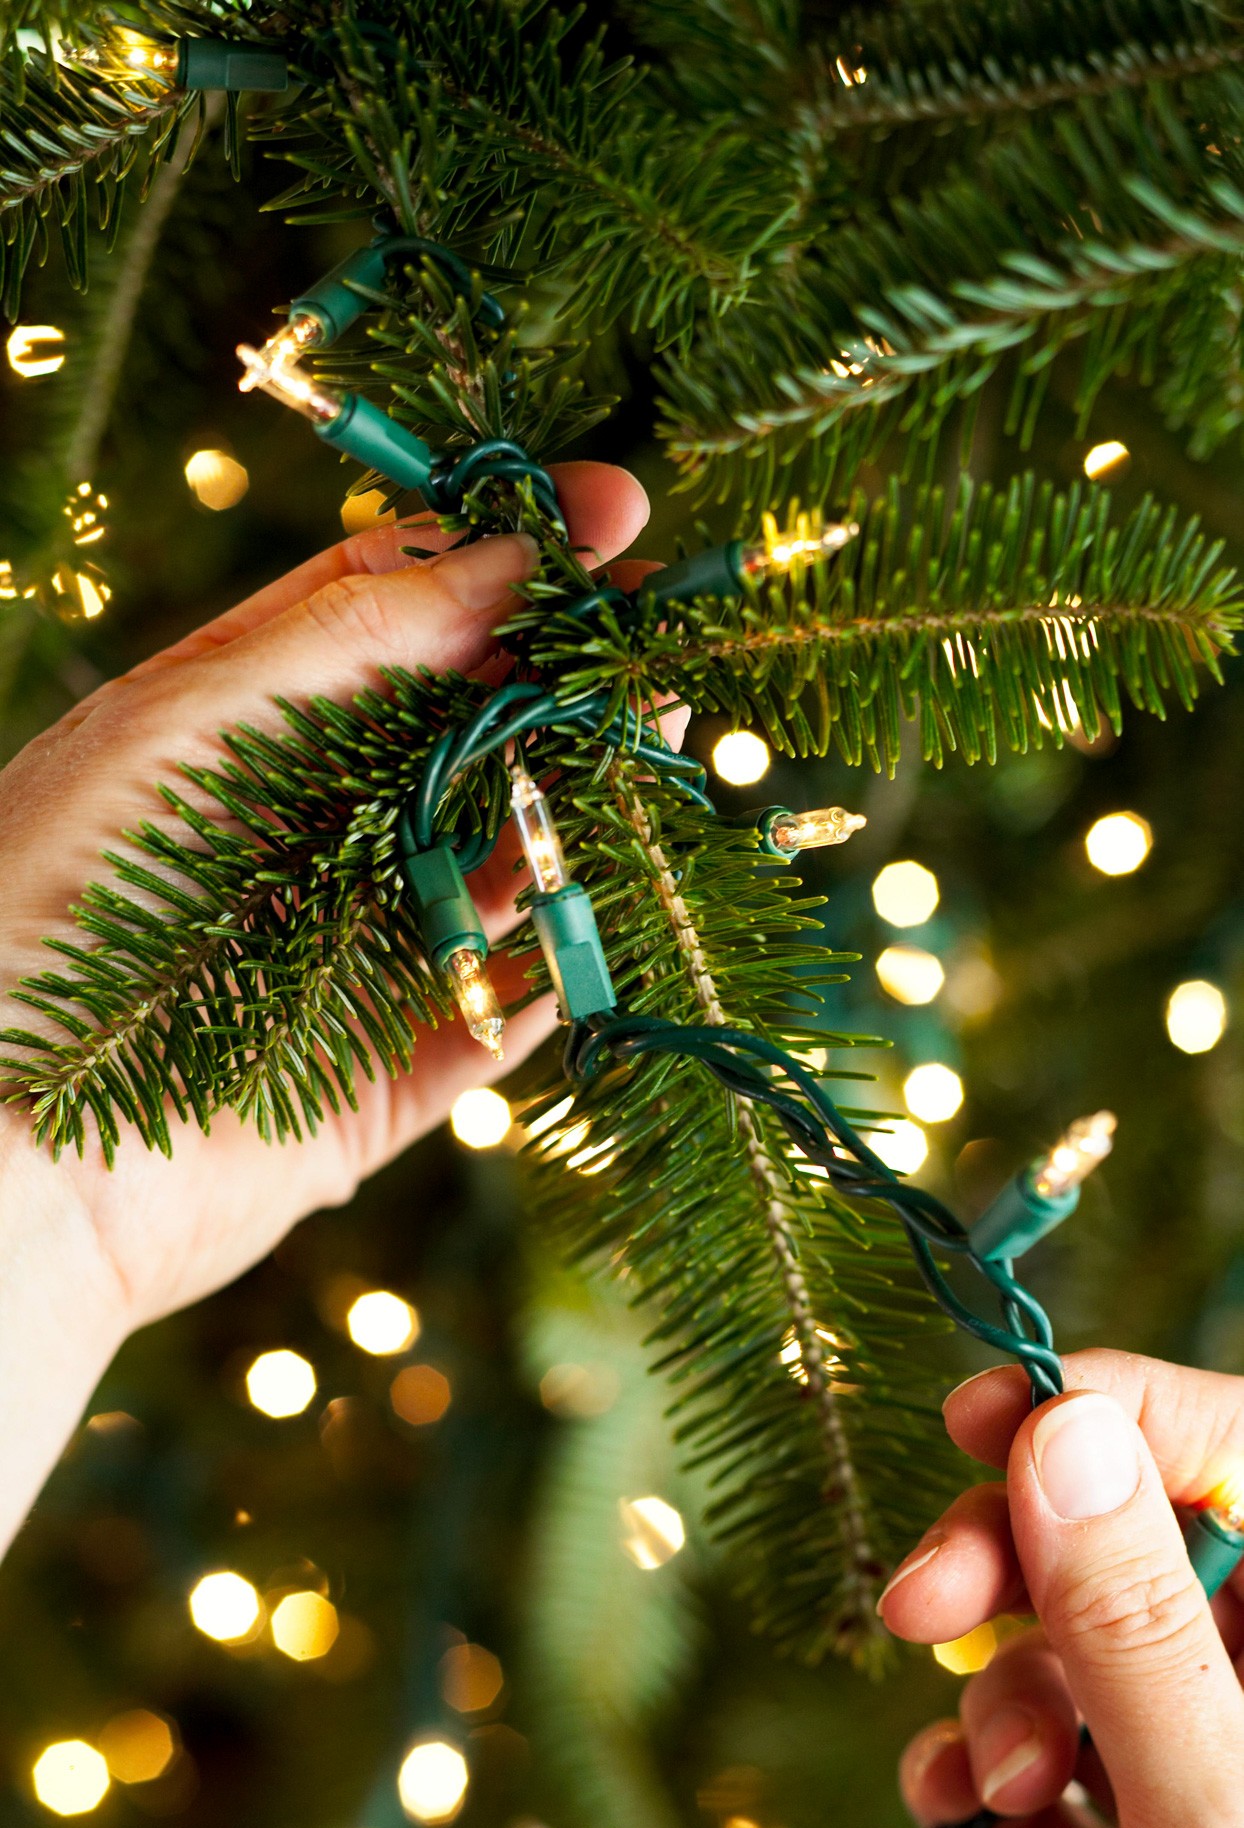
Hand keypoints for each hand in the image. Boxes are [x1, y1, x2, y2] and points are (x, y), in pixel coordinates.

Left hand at [0, 460, 646, 1349]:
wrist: (6, 1155)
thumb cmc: (57, 900)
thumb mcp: (187, 722)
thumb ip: (348, 638)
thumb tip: (505, 558)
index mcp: (246, 724)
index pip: (393, 605)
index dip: (502, 550)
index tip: (614, 509)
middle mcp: (314, 825)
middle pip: (470, 723)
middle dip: (568, 668)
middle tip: (661, 622)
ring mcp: (362, 946)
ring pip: (509, 853)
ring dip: (589, 790)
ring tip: (660, 722)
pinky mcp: (396, 1067)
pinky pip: (510, 999)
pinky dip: (570, 946)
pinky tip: (620, 877)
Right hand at [880, 1350, 1243, 1827]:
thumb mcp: (1211, 1808)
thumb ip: (1136, 1620)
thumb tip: (1064, 1426)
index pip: (1231, 1443)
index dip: (1105, 1405)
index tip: (977, 1415)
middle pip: (1122, 1540)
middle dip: (1005, 1568)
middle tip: (921, 1602)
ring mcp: (1199, 1748)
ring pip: (1069, 1648)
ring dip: (996, 1699)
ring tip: (993, 1785)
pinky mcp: (1133, 1818)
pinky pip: (1043, 1748)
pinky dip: (979, 1771)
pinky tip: (965, 1811)